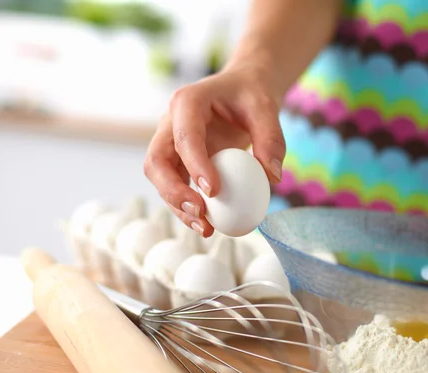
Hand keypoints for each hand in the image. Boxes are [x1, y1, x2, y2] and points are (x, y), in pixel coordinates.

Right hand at [144, 66, 285, 237]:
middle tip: (200, 212)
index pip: (184, 137)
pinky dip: (188, 208)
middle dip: (173, 191)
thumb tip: (271, 177)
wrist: (242, 90)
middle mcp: (170, 123)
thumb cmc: (251, 95)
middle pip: (156, 161)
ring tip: (206, 229)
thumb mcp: (266, 108)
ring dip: (178, 206)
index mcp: (187, 102)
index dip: (195, 165)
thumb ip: (271, 139)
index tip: (214, 191)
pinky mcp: (178, 161)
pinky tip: (208, 225)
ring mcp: (170, 144)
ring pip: (160, 179)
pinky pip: (176, 187)